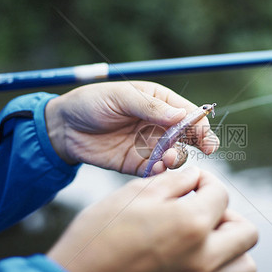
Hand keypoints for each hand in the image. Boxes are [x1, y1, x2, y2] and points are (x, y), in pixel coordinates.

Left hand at [45, 81, 219, 175]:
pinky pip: (154, 171)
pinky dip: (159, 173)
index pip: (189, 114)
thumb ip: (150, 107)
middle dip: (195, 146)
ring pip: (173, 156)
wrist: (64, 127)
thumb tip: (182, 116)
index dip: (201, 127)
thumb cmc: (92, 102)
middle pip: (188, 138)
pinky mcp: (137, 164)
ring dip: (175, 159)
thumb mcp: (120, 97)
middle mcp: (159, 125)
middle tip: (195, 152)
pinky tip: (155, 170)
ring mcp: (149, 146)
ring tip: (166, 159)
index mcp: (160, 103)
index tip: (207, 141)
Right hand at [47, 167, 257, 271]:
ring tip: (206, 233)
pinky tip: (195, 255)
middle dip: (227, 212)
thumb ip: (173, 182)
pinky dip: (219, 270)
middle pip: (247, 231)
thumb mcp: (135, 194)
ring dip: (233, 244)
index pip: (221, 194)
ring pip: (245, 264)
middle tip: (202, 206)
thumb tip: (193, 177)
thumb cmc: (100, 235)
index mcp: (192, 224)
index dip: (206, 181)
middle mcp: (204, 256)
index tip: (190, 182)